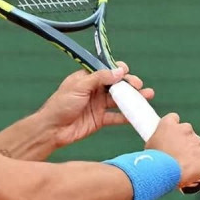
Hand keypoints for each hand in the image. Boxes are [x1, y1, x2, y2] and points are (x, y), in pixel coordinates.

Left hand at [37, 62, 153, 147]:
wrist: (52, 129)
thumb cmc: (60, 105)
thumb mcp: (79, 87)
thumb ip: (99, 78)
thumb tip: (119, 71)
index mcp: (86, 79)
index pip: (106, 70)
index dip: (118, 70)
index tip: (126, 71)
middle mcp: (93, 91)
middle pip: (116, 85)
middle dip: (129, 84)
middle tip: (138, 85)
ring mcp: (97, 105)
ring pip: (120, 100)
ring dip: (133, 99)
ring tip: (147, 96)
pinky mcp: (99, 120)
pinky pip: (117, 117)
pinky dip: (128, 116)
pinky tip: (138, 114)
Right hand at [146, 113, 199, 187]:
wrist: (164, 173)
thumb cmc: (153, 160)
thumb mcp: (150, 145)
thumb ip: (160, 139)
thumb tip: (163, 143)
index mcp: (168, 124)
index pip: (174, 118)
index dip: (173, 127)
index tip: (171, 134)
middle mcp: (185, 128)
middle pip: (187, 131)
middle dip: (184, 140)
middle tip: (177, 152)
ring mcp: (197, 140)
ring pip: (197, 144)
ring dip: (192, 150)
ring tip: (183, 163)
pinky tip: (192, 168)